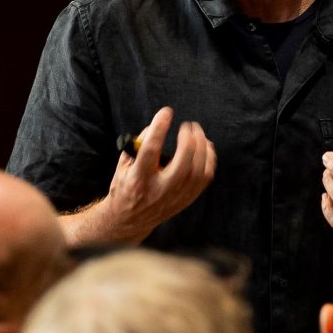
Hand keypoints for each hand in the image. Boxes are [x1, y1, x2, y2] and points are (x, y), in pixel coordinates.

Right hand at [72, 106, 215, 245]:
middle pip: (183, 163)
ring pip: (198, 171)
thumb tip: (155, 126)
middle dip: (189, 140)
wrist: (130, 220)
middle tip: (188, 125)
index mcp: (138, 179)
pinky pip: (205, 179)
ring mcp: (175, 197)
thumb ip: (137, 145)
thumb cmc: (126, 187)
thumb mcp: (123, 165)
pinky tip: (206, 148)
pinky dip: (209, 160)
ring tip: (198, 133)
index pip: (150, 150)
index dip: (159, 128)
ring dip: (202, 148)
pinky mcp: (186, 200)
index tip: (166, 112)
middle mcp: (159, 190)